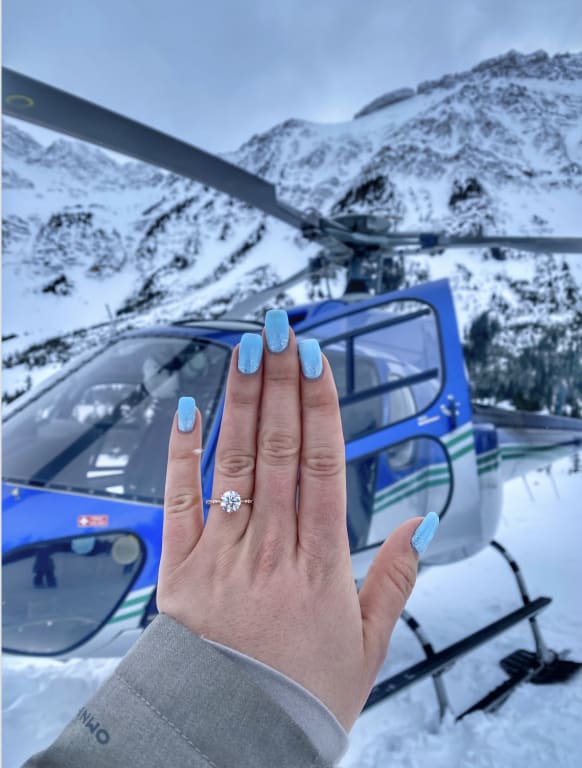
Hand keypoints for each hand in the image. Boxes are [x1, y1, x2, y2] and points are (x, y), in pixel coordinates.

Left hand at [157, 310, 435, 729]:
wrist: (229, 737)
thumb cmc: (300, 693)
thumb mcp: (367, 645)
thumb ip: (394, 579)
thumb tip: (419, 525)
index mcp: (319, 563)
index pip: (321, 464)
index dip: (318, 406)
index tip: (316, 361)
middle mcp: (270, 547)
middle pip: (278, 448)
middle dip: (280, 383)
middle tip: (280, 330)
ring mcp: (223, 551)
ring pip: (234, 462)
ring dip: (240, 402)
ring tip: (245, 351)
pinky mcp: (182, 565)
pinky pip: (180, 499)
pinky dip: (182, 454)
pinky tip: (186, 411)